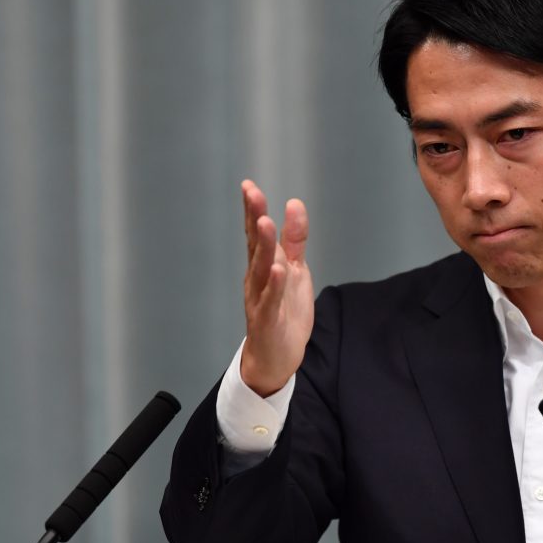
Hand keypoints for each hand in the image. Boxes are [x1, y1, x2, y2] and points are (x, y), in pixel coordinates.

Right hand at [239, 180, 314, 396]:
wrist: (277, 357)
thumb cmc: (283, 311)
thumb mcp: (294, 270)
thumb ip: (294, 240)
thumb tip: (294, 203)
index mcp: (263, 265)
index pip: (256, 233)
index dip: (253, 209)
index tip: (249, 185)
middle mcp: (256, 279)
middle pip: (255, 245)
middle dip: (253, 218)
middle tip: (252, 193)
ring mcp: (260, 299)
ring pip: (261, 269)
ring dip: (262, 246)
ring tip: (264, 222)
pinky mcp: (268, 320)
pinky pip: (270, 300)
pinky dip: (273, 285)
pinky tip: (277, 270)